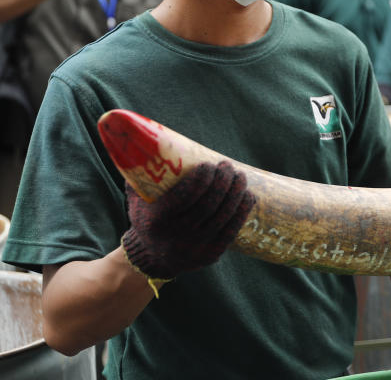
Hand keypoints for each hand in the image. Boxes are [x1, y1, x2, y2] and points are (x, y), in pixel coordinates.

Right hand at [121, 161, 255, 282]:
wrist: (153, 257)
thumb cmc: (148, 217)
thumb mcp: (136, 199)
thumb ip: (138, 173)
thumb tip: (143, 140)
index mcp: (156, 221)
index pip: (185, 197)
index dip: (201, 179)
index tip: (208, 165)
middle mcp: (176, 236)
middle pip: (208, 205)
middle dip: (222, 181)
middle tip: (227, 165)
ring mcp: (196, 247)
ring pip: (223, 216)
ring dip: (236, 192)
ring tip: (240, 175)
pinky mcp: (212, 254)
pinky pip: (232, 230)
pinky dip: (243, 210)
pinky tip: (247, 195)